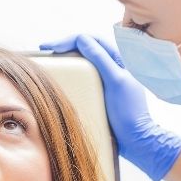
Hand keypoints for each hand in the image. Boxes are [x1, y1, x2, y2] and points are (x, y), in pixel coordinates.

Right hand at [40, 35, 180, 180]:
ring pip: (83, 62)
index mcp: (119, 59)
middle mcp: (113, 66)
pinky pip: (83, 77)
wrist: (136, 140)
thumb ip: (101, 59)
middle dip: (64, 46)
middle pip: (86, 48)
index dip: (70, 40)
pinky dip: (70, 73)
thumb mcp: (115, 82)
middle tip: (44, 50)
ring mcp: (106, 80)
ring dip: (66, 58)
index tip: (52, 47)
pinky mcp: (101, 93)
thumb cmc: (129, 112)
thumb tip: (82, 39)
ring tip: (49, 60)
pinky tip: (60, 78)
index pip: (92, 40)